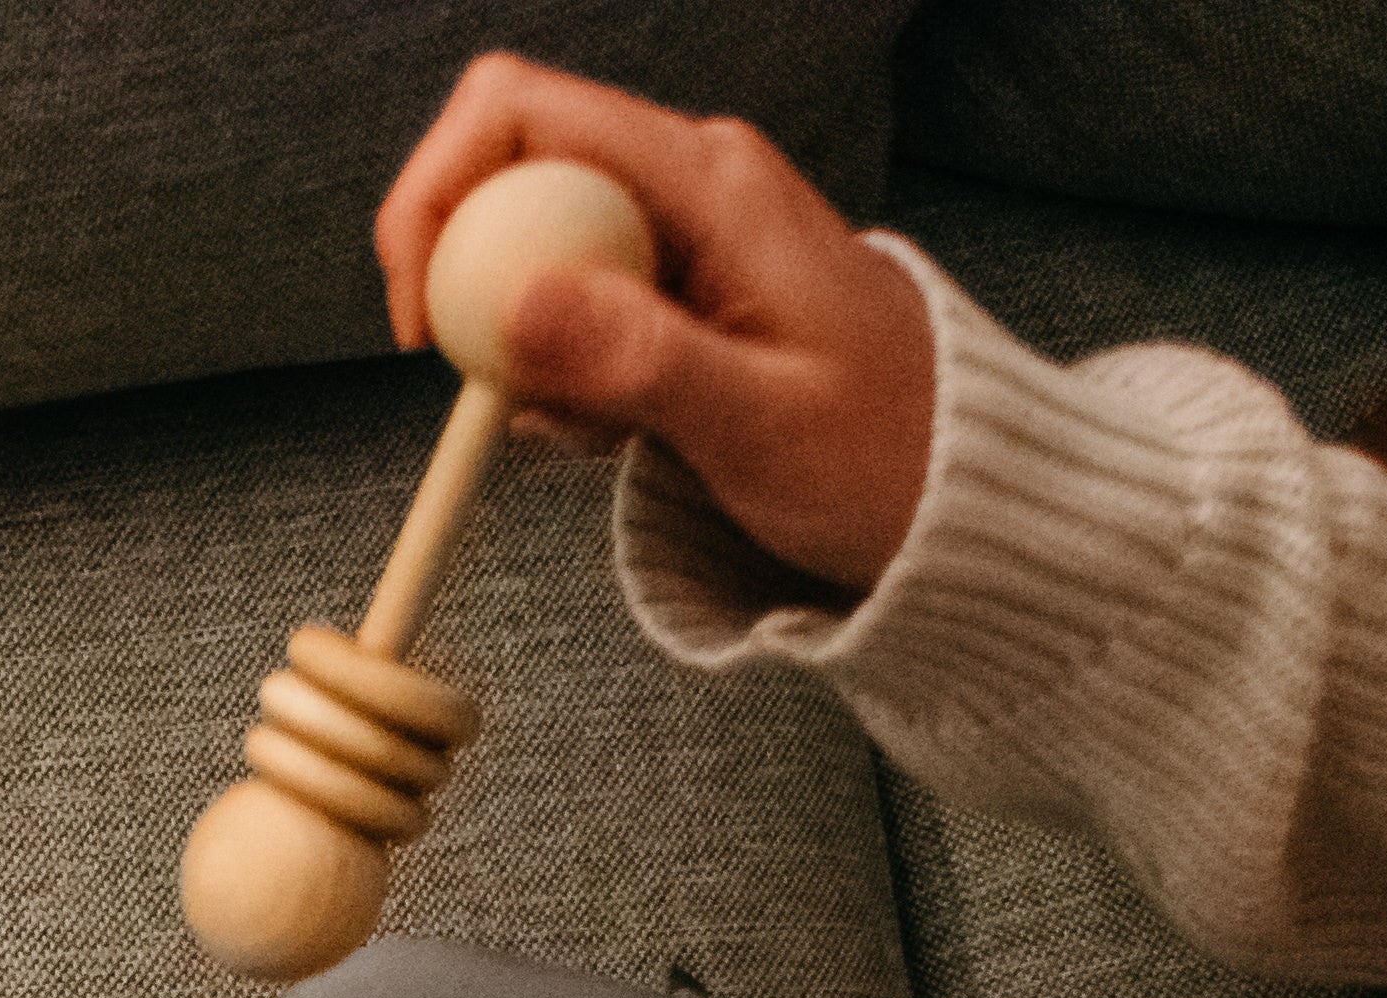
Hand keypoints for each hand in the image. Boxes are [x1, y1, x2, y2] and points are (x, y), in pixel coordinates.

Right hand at [375, 54, 932, 595]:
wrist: (962, 493)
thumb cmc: (885, 462)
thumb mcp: (759, 427)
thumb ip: (639, 360)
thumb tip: (515, 304)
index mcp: (709, 181)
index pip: (518, 114)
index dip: (436, 199)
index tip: (425, 325)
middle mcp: (690, 180)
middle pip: (510, 177)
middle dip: (477, 292)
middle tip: (511, 406)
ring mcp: (682, 231)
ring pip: (533, 252)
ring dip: (529, 353)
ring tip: (605, 435)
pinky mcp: (676, 288)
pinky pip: (574, 306)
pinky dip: (565, 378)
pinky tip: (620, 434)